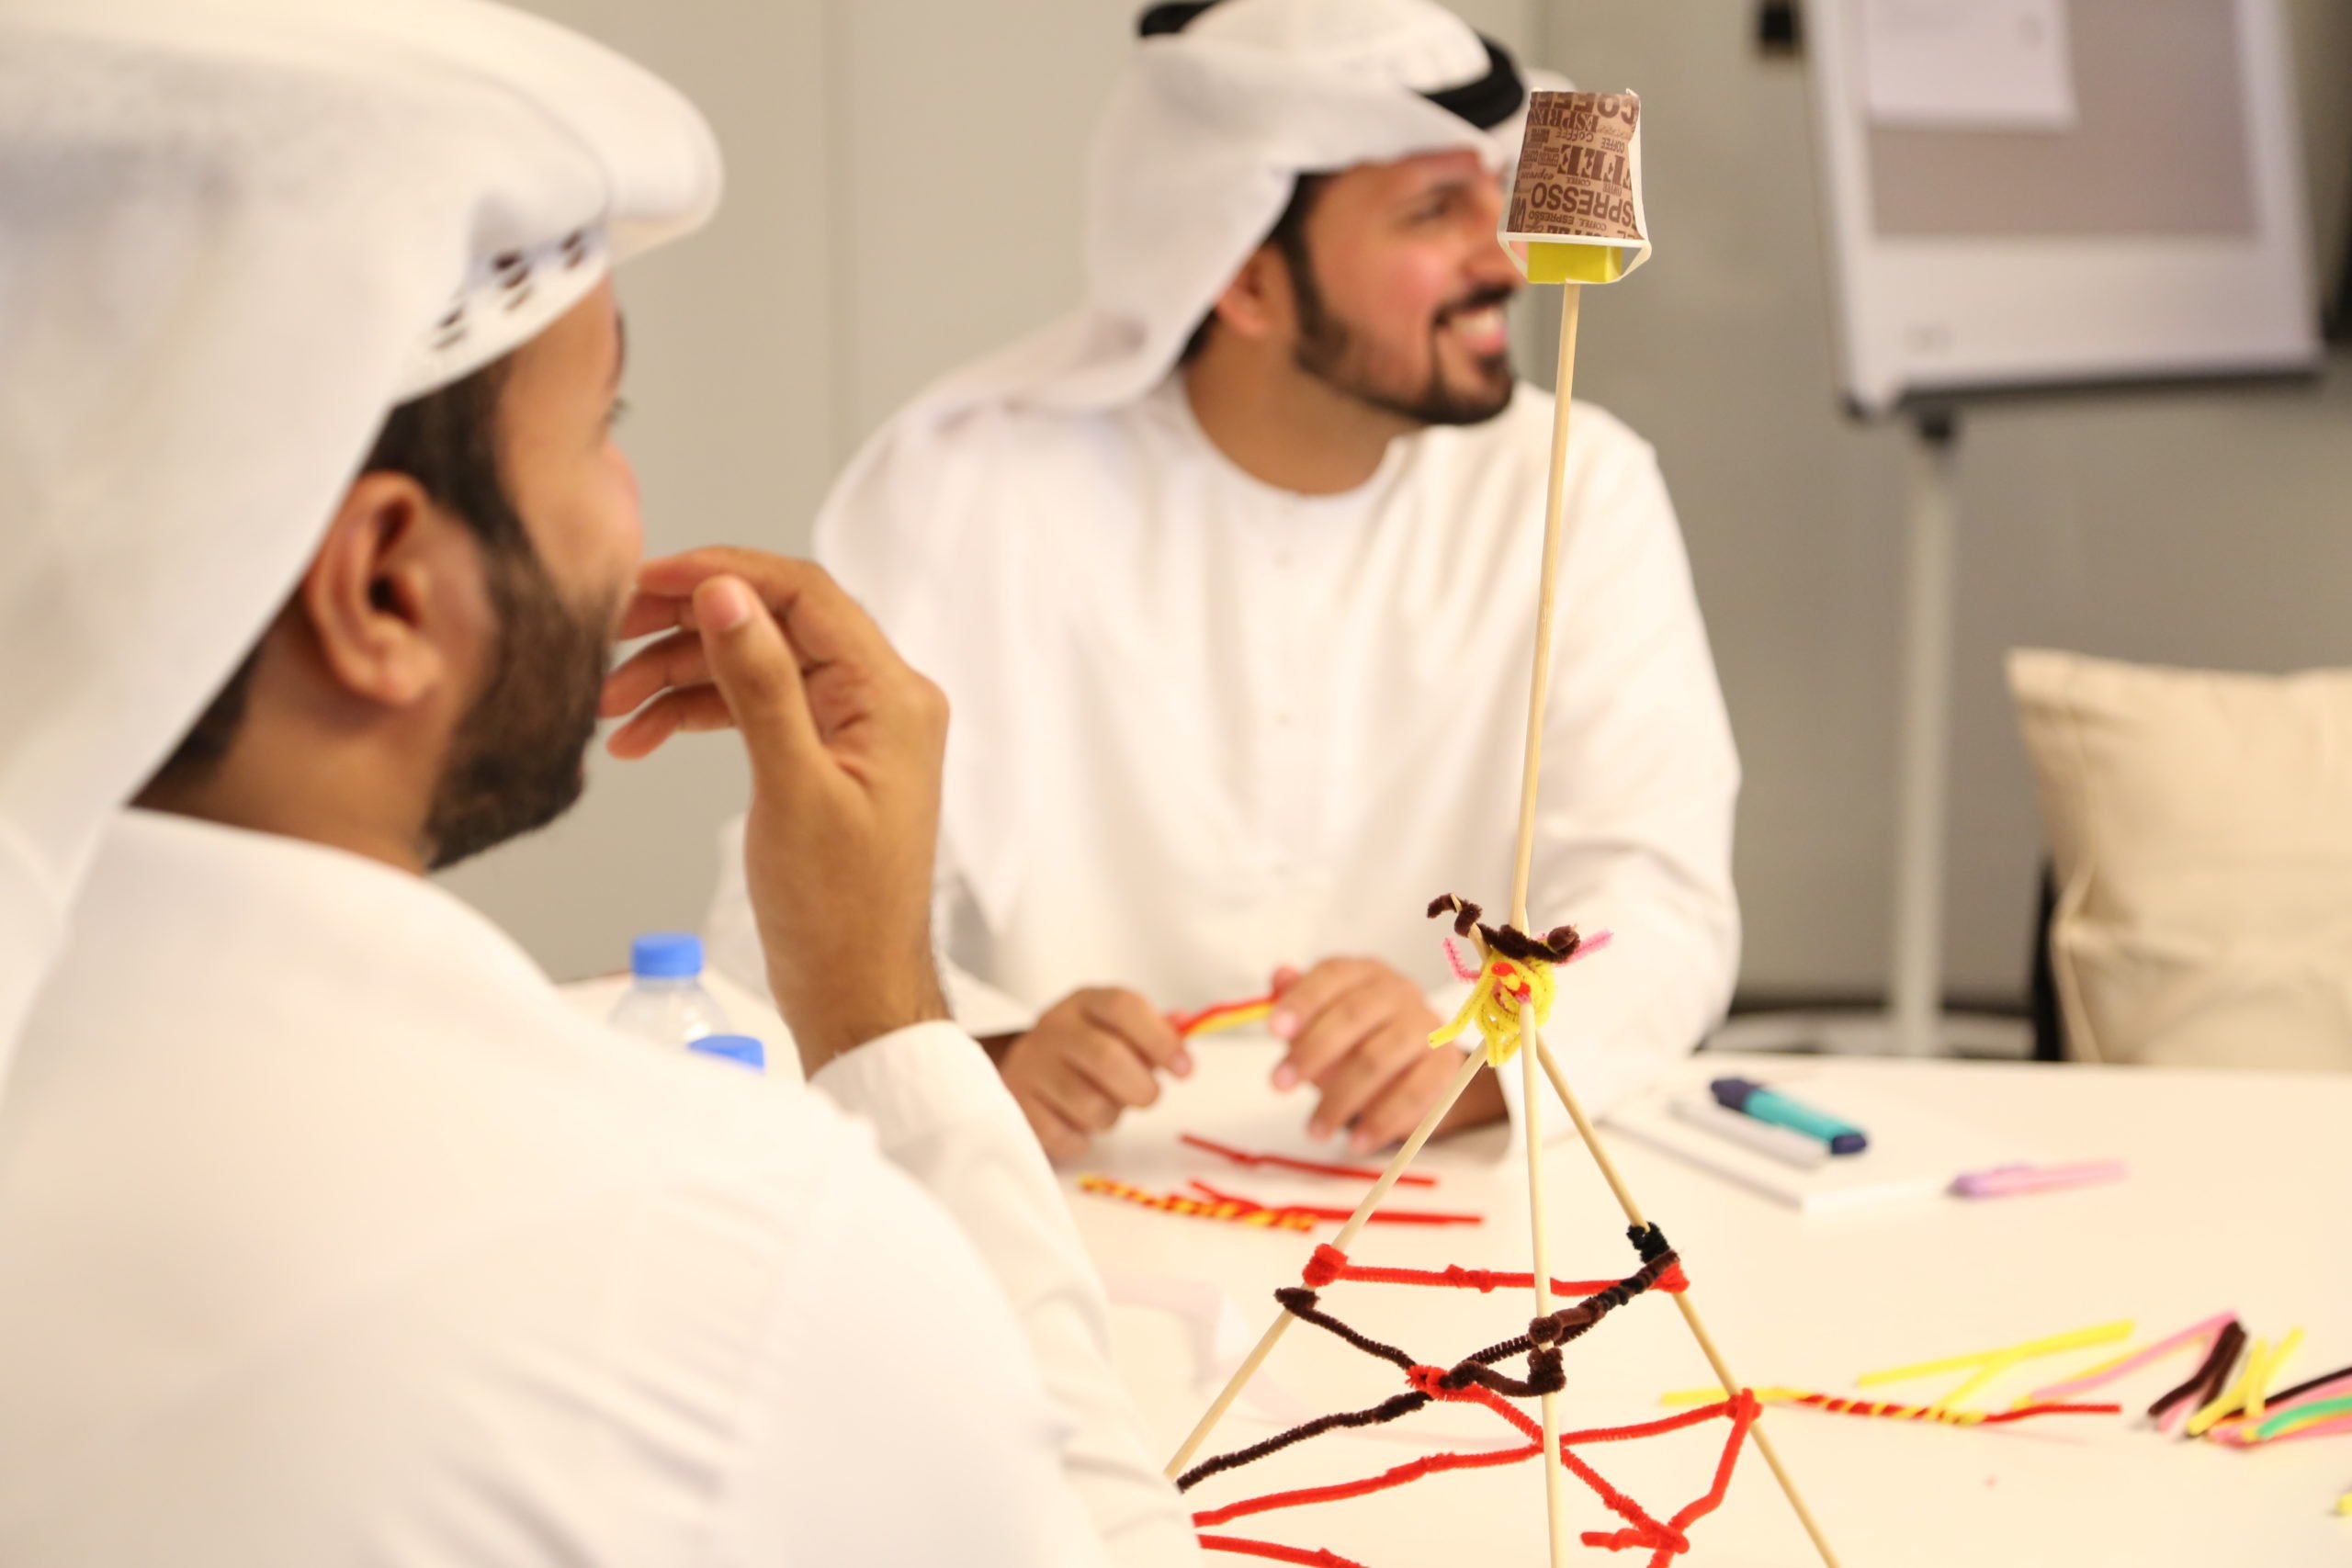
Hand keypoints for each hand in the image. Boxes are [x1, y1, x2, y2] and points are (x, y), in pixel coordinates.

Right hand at [601, 547, 948, 1074]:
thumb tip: (726, 593)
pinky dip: (697, 714)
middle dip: (685, 626)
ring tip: (607, 706)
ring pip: (755, 667)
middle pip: (773, 623)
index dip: (720, 574)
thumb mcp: (792, 788)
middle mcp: (881, 700)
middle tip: (608, 636)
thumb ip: (760, 685)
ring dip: (679, 676)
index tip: (643, 579)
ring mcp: (853, 730)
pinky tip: (638, 739)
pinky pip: (755, 710)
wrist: (854, 993)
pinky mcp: (824, 759)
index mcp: (891, 696)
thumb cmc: (837, 911)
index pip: (803, 594)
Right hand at [995, 988, 1190, 1161]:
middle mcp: (1053, 1027)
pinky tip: (1076, 1123)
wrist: (1023, 1068)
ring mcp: (1029, 1064)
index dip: (1161, 1040)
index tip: (1185, 1070)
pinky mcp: (1016, 1103)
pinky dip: (1081, 1139)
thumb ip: (1155, 1031)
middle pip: (1108, 1058)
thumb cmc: (1087, 1050)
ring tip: (1104, 1108)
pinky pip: (1064, 1136)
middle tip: (1148, 1096)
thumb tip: (1187, 1025)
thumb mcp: (1118, 1030)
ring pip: (1089, 1105)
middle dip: (1142, 1089)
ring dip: (1110, 1117)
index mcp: (1085, 1002)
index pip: (1124, 1007)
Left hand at [1269, 957, 1482, 1153]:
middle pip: (1353, 1015)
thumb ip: (1301, 1000)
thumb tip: (1280, 977)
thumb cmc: (1361, 1037)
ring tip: (1314, 1130)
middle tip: (1278, 1084)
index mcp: (1364, 973)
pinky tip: (1356, 1142)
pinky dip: (1381, 1121)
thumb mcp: (1325, 1018)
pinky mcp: (1445, 1065)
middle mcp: (1398, 992)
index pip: (1332, 976)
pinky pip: (1413, 1094)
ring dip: (1340, 1099)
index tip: (1273, 1031)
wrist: (1420, 1065)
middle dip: (1311, 1051)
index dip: (1302, 1001)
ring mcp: (1426, 1026)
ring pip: (1378, 1059)